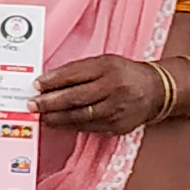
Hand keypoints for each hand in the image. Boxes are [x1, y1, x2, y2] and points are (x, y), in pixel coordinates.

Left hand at [36, 55, 166, 135]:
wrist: (157, 91)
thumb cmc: (125, 74)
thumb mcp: (105, 62)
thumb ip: (79, 70)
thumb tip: (48, 81)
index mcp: (109, 67)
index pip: (76, 74)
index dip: (53, 80)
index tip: (36, 84)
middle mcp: (114, 88)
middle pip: (76, 97)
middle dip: (50, 102)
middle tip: (32, 104)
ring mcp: (117, 109)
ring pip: (80, 115)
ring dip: (57, 117)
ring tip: (41, 115)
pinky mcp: (118, 126)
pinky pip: (89, 127)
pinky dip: (70, 125)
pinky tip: (57, 123)